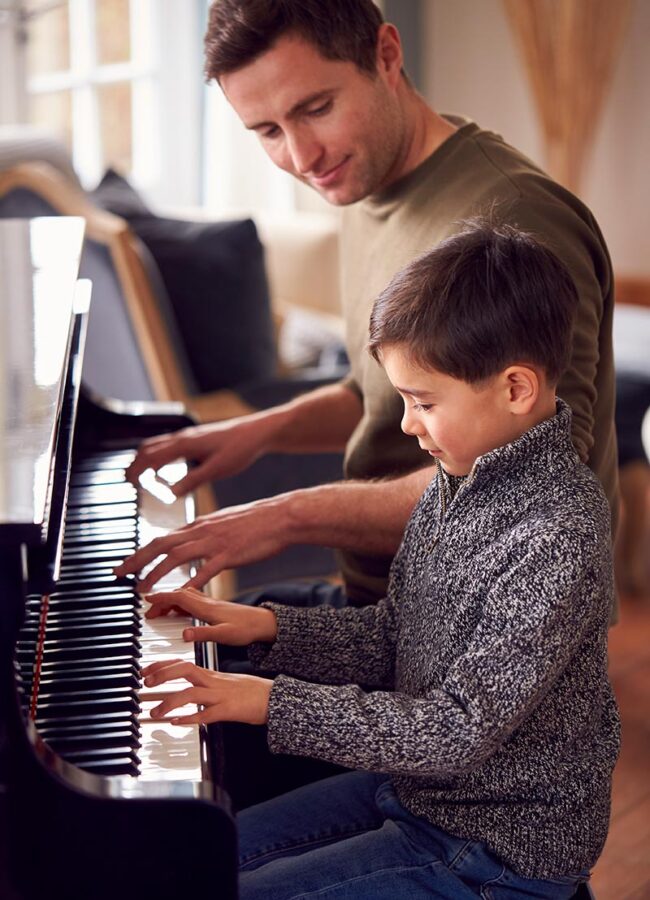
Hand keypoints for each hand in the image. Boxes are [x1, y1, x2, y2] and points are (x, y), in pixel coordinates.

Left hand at [114, 494, 293, 590]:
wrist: (280, 516)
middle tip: (119, 573)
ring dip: (156, 572)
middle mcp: (201, 531)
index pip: (163, 538)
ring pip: (176, 557)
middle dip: (136, 559)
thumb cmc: (256, 521)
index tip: (128, 564)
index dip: (142, 551)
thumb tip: (192, 538)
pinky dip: (191, 581)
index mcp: (199, 524)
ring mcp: (214, 542)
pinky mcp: (229, 554)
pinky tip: (181, 593)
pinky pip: (206, 569)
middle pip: (160, 544)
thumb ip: (206, 532)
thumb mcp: (224, 522)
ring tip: (142, 587)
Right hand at [125, 415, 269, 496]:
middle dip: (135, 463)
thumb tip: (170, 493)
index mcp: (184, 444)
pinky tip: (164, 467)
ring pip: (158, 444)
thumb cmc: (240, 449)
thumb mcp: (216, 469)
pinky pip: (169, 445)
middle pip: (149, 448)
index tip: (128, 483)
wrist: (257, 432)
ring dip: (145, 458)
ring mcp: (189, 436)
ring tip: (140, 474)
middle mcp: (183, 437)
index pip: (151, 457)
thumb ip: (192, 481)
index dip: (137, 470)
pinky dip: (158, 455)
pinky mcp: (197, 438)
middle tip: (127, 480)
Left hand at [142, 659, 271, 724]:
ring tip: (154, 713)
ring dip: (170, 702)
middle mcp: (213, 681)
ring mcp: (220, 695)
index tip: (145, 671)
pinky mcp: (228, 710)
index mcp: (211, 675)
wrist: (272, 697)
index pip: (183, 663)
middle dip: (163, 674)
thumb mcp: (224, 683)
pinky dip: (190, 718)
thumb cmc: (249, 691)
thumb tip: (188, 689)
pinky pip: (206, 714)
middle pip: (185, 670)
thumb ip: (206, 684)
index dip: (162, 665)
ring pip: (191, 693)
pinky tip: (177, 722)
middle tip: (145, 683)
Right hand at [144, 587, 277, 644]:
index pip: (179, 597)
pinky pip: (193, 600)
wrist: (264, 623)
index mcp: (207, 607)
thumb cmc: (246, 629)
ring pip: (185, 596)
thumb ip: (203, 634)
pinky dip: (181, 603)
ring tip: (159, 611)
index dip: (161, 597)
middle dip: (161, 600)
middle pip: (178, 595)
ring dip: (170, 601)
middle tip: (149, 611)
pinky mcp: (215, 606)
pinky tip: (180, 610)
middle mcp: (207, 601)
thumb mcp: (224, 635)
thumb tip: (184, 634)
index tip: (146, 599)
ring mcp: (211, 602)